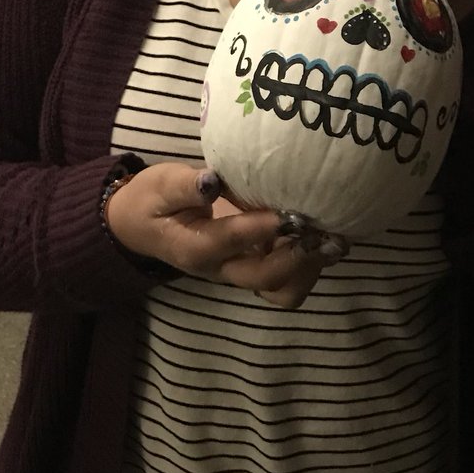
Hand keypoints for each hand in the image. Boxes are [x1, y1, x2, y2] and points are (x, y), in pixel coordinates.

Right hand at [104, 163, 346, 308]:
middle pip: (266, 279)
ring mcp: (240, 272)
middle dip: (300, 258)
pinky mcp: (254, 267)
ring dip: (310, 267)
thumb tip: (211, 181)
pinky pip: (287, 282)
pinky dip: (308, 266)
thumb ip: (184, 185)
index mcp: (196, 248)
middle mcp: (222, 268)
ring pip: (282, 291)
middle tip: (324, 230)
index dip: (265, 226)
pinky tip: (321, 237)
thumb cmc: (154, 200)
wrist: (142, 226)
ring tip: (330, 237)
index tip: (291, 210)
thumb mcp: (160, 185)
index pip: (233, 240)